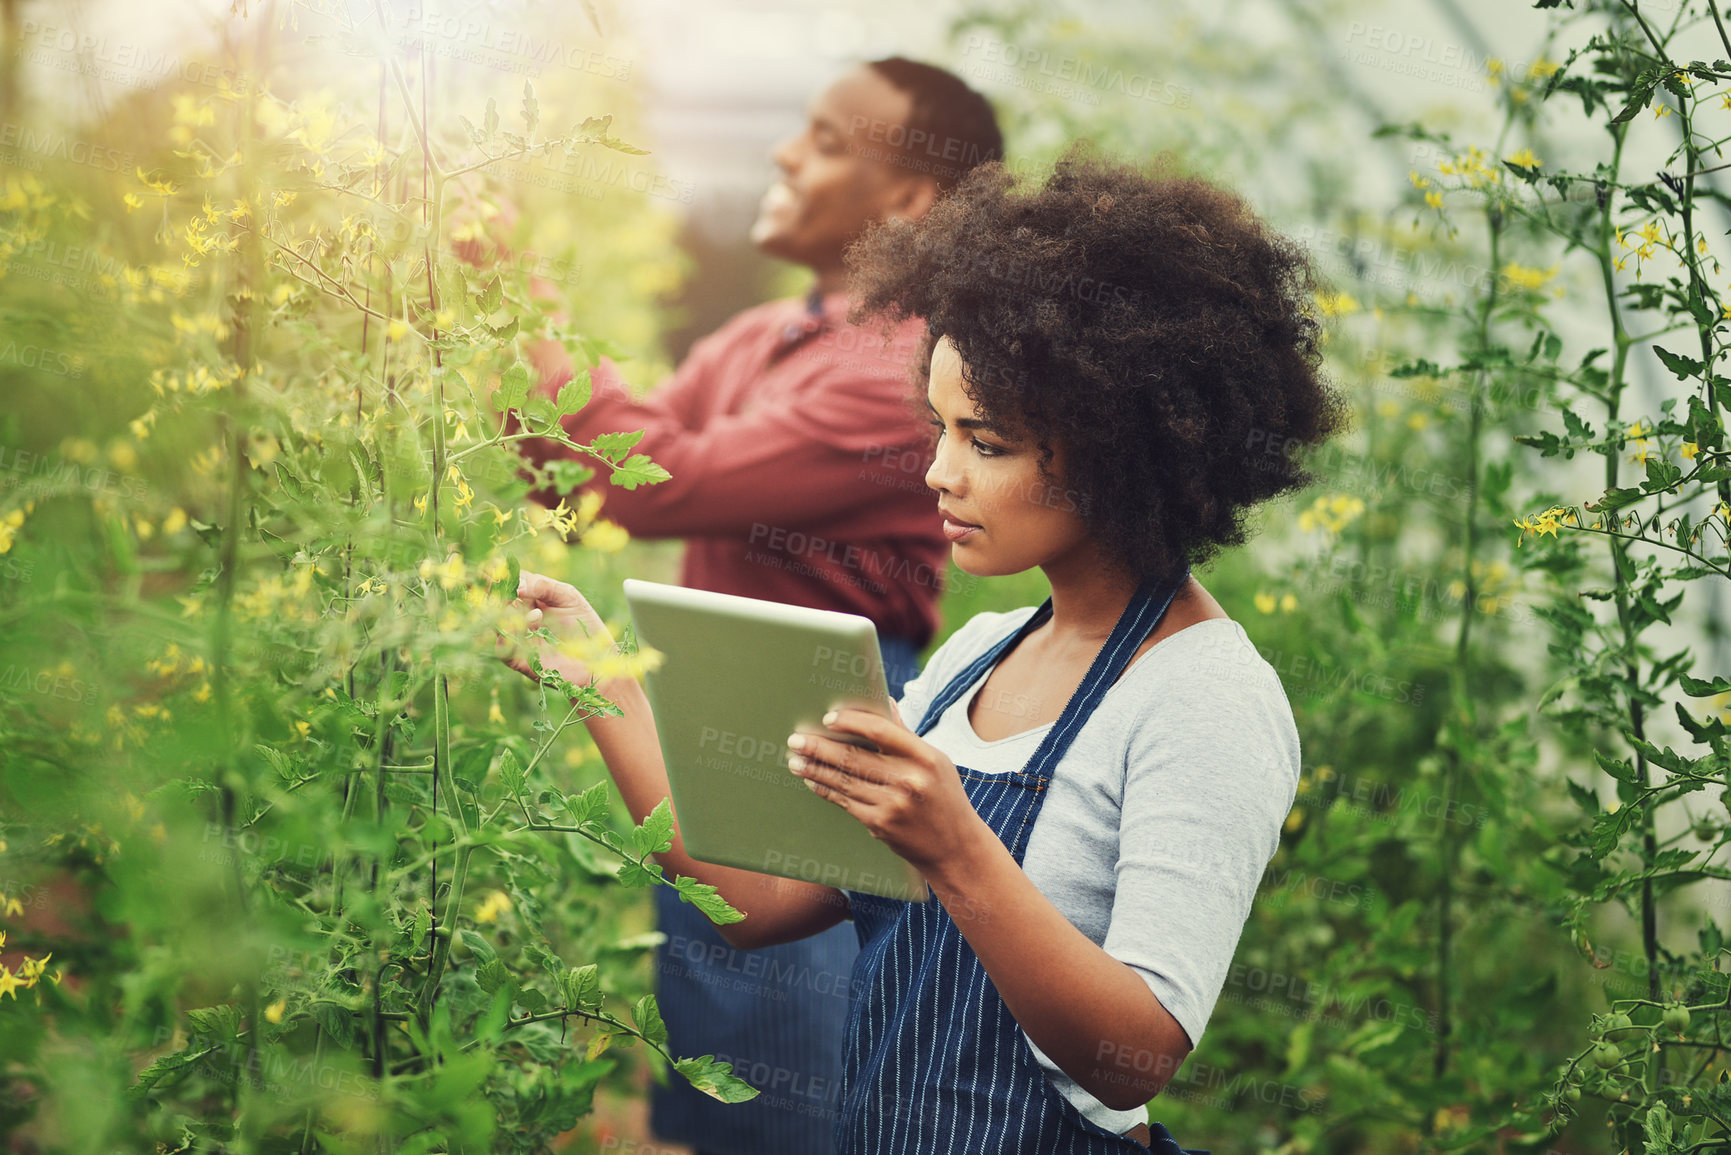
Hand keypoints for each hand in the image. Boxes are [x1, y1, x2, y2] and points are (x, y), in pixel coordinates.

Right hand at [497, 569, 613, 686]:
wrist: (597, 659)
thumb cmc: (584, 625)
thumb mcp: (569, 597)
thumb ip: (545, 586)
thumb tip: (518, 585)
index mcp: (529, 597)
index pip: (509, 582)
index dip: (501, 574)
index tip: (498, 566)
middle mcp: (518, 615)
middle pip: (496, 601)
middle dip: (498, 592)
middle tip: (506, 586)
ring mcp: (517, 637)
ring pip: (497, 622)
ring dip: (507, 612)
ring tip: (533, 609)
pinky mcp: (519, 659)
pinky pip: (502, 648)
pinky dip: (508, 635)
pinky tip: (533, 622)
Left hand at [785, 703, 989, 878]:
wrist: (955, 848)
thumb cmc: (944, 797)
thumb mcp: (935, 762)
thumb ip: (906, 735)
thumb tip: (886, 701)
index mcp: (925, 757)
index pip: (881, 731)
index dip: (852, 721)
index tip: (828, 718)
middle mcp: (909, 780)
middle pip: (854, 758)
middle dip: (820, 747)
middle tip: (796, 739)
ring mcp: (893, 805)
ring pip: (844, 781)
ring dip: (815, 769)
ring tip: (795, 758)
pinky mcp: (881, 825)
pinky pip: (845, 802)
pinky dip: (825, 790)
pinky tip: (812, 780)